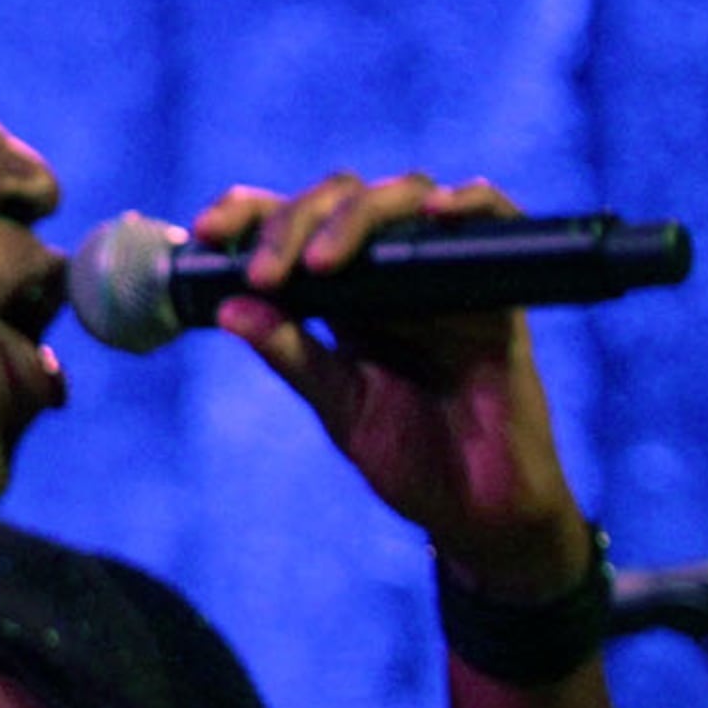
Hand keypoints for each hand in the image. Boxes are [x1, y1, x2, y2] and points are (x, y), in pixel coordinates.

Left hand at [192, 173, 591, 595]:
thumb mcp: (339, 406)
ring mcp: (449, 278)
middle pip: (343, 199)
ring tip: (320, 262)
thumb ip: (293, 357)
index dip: (249, 213)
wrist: (482, 512)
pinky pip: (500, 222)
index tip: (205, 232)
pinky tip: (435, 212)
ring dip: (357, 215)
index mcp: (346, 295)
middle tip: (265, 271)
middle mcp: (395, 274)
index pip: (294, 224)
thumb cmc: (413, 459)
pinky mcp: (503, 296)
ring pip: (407, 196)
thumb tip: (228, 310)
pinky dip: (473, 202)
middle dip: (293, 219)